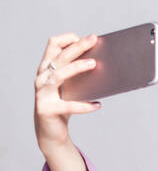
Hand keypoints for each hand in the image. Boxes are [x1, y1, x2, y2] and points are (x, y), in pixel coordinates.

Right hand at [34, 33, 101, 153]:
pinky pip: (67, 106)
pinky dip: (84, 105)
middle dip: (77, 47)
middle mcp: (42, 77)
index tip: (87, 39)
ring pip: (58, 75)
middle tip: (94, 39)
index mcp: (47, 68)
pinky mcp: (46, 109)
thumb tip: (103, 63)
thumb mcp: (71, 87)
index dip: (69, 39)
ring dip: (76, 68)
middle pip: (59, 57)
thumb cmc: (63, 105)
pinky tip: (98, 104)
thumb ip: (80, 75)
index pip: (53, 44)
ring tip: (94, 64)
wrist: (51, 131)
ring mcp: (42, 93)